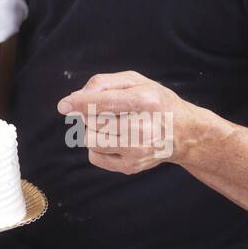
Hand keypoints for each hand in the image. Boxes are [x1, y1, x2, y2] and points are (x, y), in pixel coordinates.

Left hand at [57, 70, 193, 173]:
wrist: (183, 134)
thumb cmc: (155, 102)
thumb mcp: (135, 81)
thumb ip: (103, 83)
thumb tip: (74, 98)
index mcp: (145, 102)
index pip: (104, 103)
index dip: (80, 103)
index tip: (63, 105)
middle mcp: (142, 128)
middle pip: (94, 122)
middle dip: (91, 114)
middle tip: (106, 112)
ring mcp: (137, 151)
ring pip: (91, 140)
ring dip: (93, 130)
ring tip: (111, 125)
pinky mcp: (131, 167)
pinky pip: (94, 157)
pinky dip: (97, 147)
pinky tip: (113, 140)